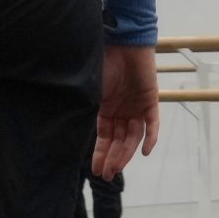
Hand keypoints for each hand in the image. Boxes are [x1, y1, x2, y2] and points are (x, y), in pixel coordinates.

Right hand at [94, 44, 160, 179]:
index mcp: (106, 108)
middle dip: (112, 158)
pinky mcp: (150, 101)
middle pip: (119, 140)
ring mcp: (136, 107)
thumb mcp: (89, 89)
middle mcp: (122, 110)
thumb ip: (85, 107)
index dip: (100, 154)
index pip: (104, 137)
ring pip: (133, 136)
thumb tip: (66, 127)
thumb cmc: (101, 61)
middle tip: (106, 175)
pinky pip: (152, 124)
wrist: (122, 41)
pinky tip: (145, 152)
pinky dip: (150, 138)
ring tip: (117, 168)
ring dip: (126, 152)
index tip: (95, 171)